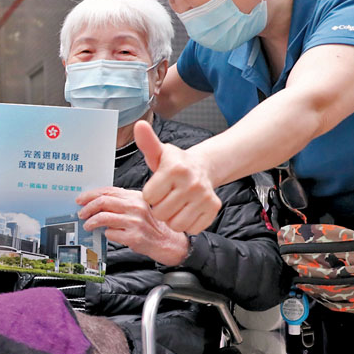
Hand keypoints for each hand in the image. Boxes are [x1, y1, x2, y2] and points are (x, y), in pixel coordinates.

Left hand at [77, 186, 190, 265]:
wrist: (166, 242)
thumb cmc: (150, 225)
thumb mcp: (138, 207)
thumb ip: (121, 202)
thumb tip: (96, 202)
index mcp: (135, 197)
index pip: (108, 191)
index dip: (91, 194)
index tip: (81, 199)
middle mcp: (135, 207)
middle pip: (103, 202)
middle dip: (87, 207)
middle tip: (81, 213)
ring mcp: (134, 222)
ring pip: (103, 217)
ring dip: (91, 222)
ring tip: (87, 225)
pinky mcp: (133, 236)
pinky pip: (110, 233)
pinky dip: (106, 234)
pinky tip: (108, 234)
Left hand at [134, 120, 220, 234]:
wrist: (202, 167)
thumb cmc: (175, 164)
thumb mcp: (158, 153)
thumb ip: (147, 143)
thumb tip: (139, 125)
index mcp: (175, 168)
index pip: (148, 197)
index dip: (150, 194)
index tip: (157, 187)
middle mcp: (192, 182)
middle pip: (160, 213)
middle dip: (160, 207)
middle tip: (167, 196)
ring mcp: (205, 196)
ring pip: (175, 224)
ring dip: (172, 218)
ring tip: (176, 204)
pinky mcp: (213, 208)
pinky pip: (191, 228)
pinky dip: (187, 223)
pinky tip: (188, 209)